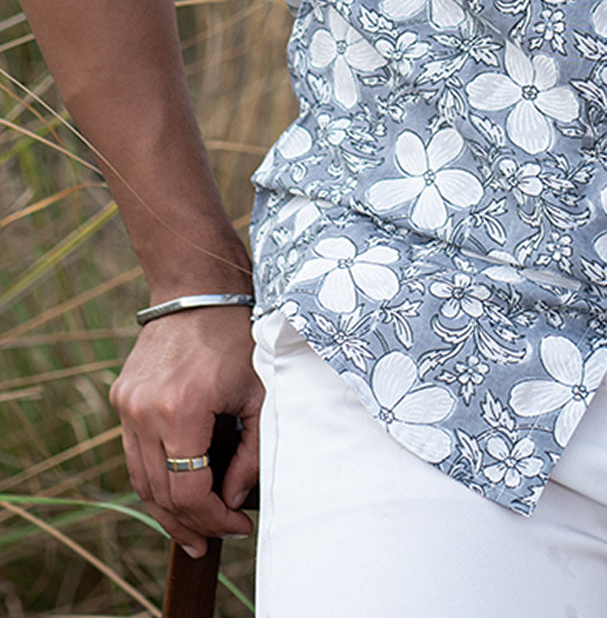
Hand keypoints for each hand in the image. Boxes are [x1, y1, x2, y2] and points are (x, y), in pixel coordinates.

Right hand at [110, 305, 262, 557]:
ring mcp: (127, 405)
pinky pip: (134, 452)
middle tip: (213, 541)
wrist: (197, 290)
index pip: (189, 491)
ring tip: (192, 528)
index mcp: (182, 410)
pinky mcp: (121, 397)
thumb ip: (250, 453)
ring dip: (165, 508)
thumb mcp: (260, 394)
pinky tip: (176, 487)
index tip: (238, 526)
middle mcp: (145, 411)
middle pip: (159, 494)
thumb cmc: (239, 337)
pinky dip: (155, 475)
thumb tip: (232, 500)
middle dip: (189, 524)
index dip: (214, 519)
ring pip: (139, 478)